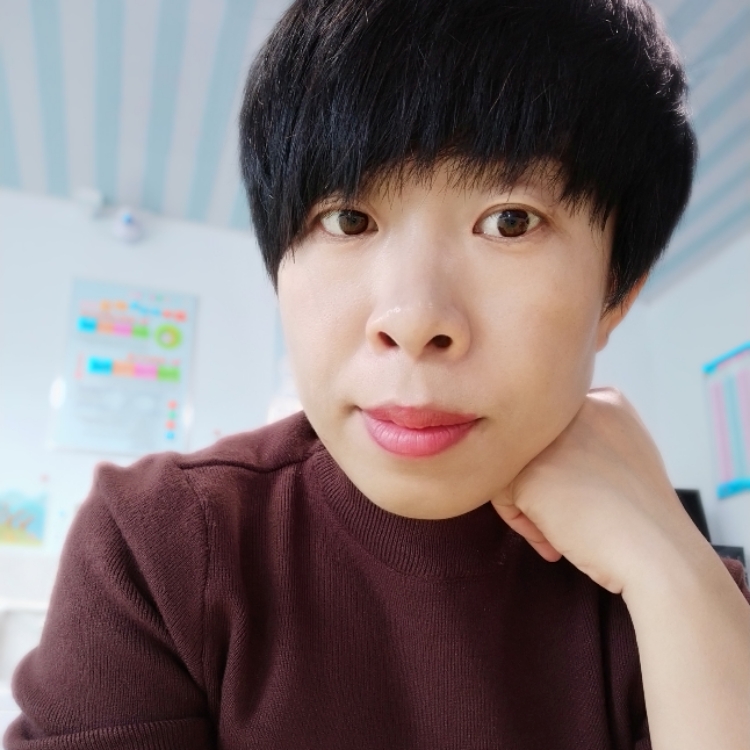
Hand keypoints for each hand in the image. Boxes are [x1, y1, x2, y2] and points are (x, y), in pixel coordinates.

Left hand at [491, 388, 707, 594]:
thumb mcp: (625, 457)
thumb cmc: (644, 521)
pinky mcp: (529, 472)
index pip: (557, 428)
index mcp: (606, 400)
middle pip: (532, 444)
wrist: (659, 555)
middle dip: (541, 485)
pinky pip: (503, 495)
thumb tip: (543, 456)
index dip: (562, 468)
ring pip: (512, 466)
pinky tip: (556, 544)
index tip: (582, 499)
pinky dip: (524, 524)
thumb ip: (587, 443)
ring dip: (529, 505)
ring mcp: (550, 439)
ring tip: (559, 534)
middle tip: (566, 520)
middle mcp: (575, 409)